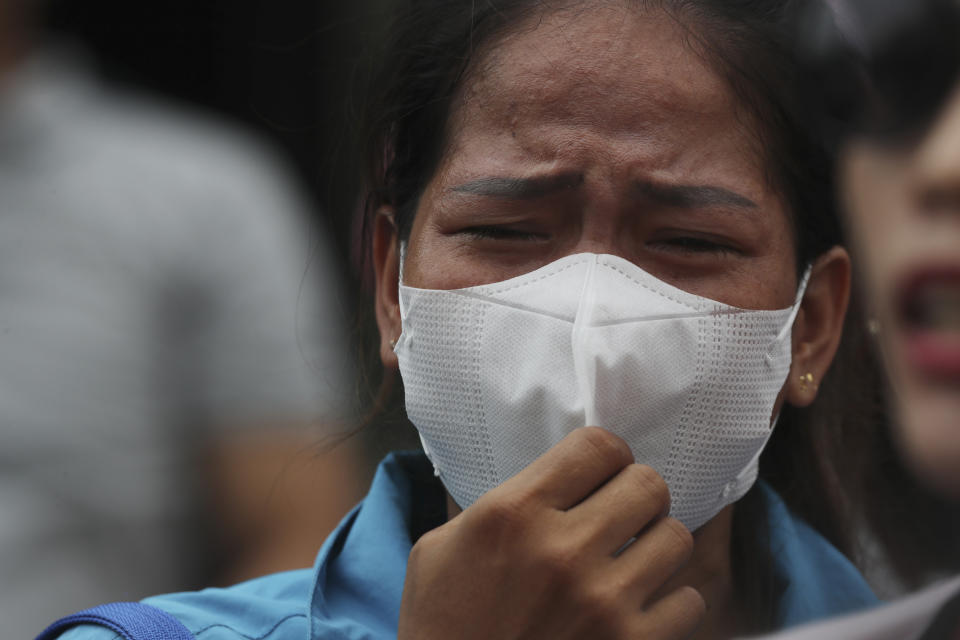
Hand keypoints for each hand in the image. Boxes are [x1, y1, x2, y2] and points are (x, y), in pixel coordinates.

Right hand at [397, 427, 705, 639]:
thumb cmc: (442, 623)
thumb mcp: (441, 547)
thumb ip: (497, 504)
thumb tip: (550, 478)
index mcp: (513, 513)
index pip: (598, 446)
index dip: (607, 454)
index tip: (602, 471)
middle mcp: (562, 550)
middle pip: (648, 484)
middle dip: (636, 494)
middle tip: (621, 514)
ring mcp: (601, 602)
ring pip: (676, 538)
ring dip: (656, 545)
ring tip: (634, 559)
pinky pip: (688, 601)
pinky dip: (670, 603)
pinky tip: (640, 607)